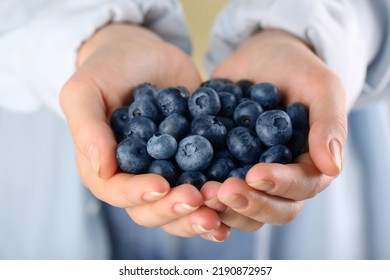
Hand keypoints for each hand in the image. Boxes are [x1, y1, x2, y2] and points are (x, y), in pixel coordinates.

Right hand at [60, 24, 228, 240]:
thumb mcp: (85, 91)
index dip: (138, 195)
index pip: (118, 193)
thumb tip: (102, 168)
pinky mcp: (194, 162)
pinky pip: (207, 182)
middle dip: (176, 210)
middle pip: (153, 210)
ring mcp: (168, 172)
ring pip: (183, 205)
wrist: (142, 54)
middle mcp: (137, 178)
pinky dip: (222, 193)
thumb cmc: (107, 69)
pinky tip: (243, 193)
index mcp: (105, 170)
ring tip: (223, 200)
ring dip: (202, 210)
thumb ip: (87, 129)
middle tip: (200, 200)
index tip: (161, 186)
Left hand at [201, 29, 346, 230]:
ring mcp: (246, 177)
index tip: (254, 174)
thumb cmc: (297, 69)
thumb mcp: (321, 86)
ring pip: (238, 209)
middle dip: (246, 204)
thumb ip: (330, 124)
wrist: (261, 58)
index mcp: (307, 167)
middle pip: (268, 210)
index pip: (299, 189)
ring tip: (197, 193)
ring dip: (219, 207)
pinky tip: (179, 188)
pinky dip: (196, 192)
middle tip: (220, 192)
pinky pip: (209, 188)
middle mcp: (278, 181)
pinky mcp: (220, 168)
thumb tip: (332, 168)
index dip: (278, 186)